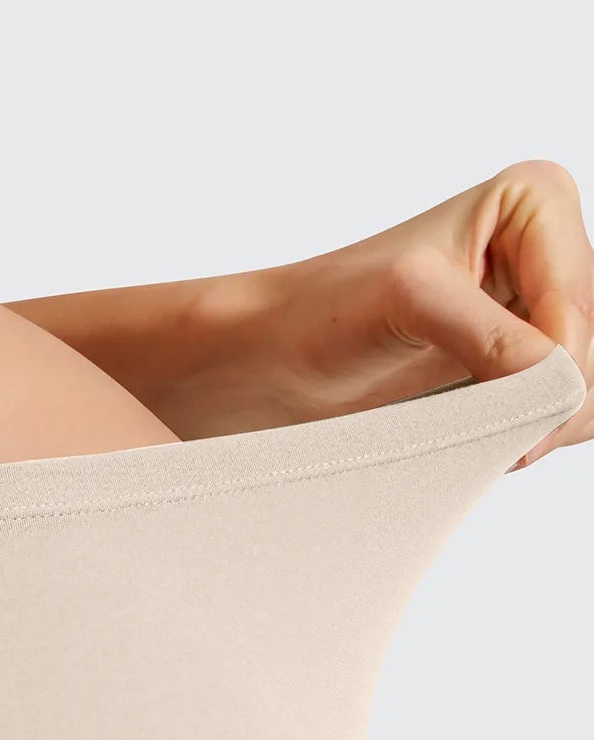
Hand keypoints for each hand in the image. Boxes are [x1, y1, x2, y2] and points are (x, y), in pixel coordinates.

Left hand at [244, 159, 593, 464]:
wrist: (280, 359)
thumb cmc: (325, 313)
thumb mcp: (410, 301)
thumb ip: (489, 334)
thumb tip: (556, 379)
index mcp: (535, 201)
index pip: (580, 306)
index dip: (555, 370)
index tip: (508, 413)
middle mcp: (547, 247)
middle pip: (593, 348)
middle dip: (552, 400)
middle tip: (494, 436)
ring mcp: (539, 307)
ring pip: (586, 384)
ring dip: (545, 423)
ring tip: (478, 432)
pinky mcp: (523, 358)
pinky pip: (564, 407)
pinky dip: (534, 432)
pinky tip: (486, 436)